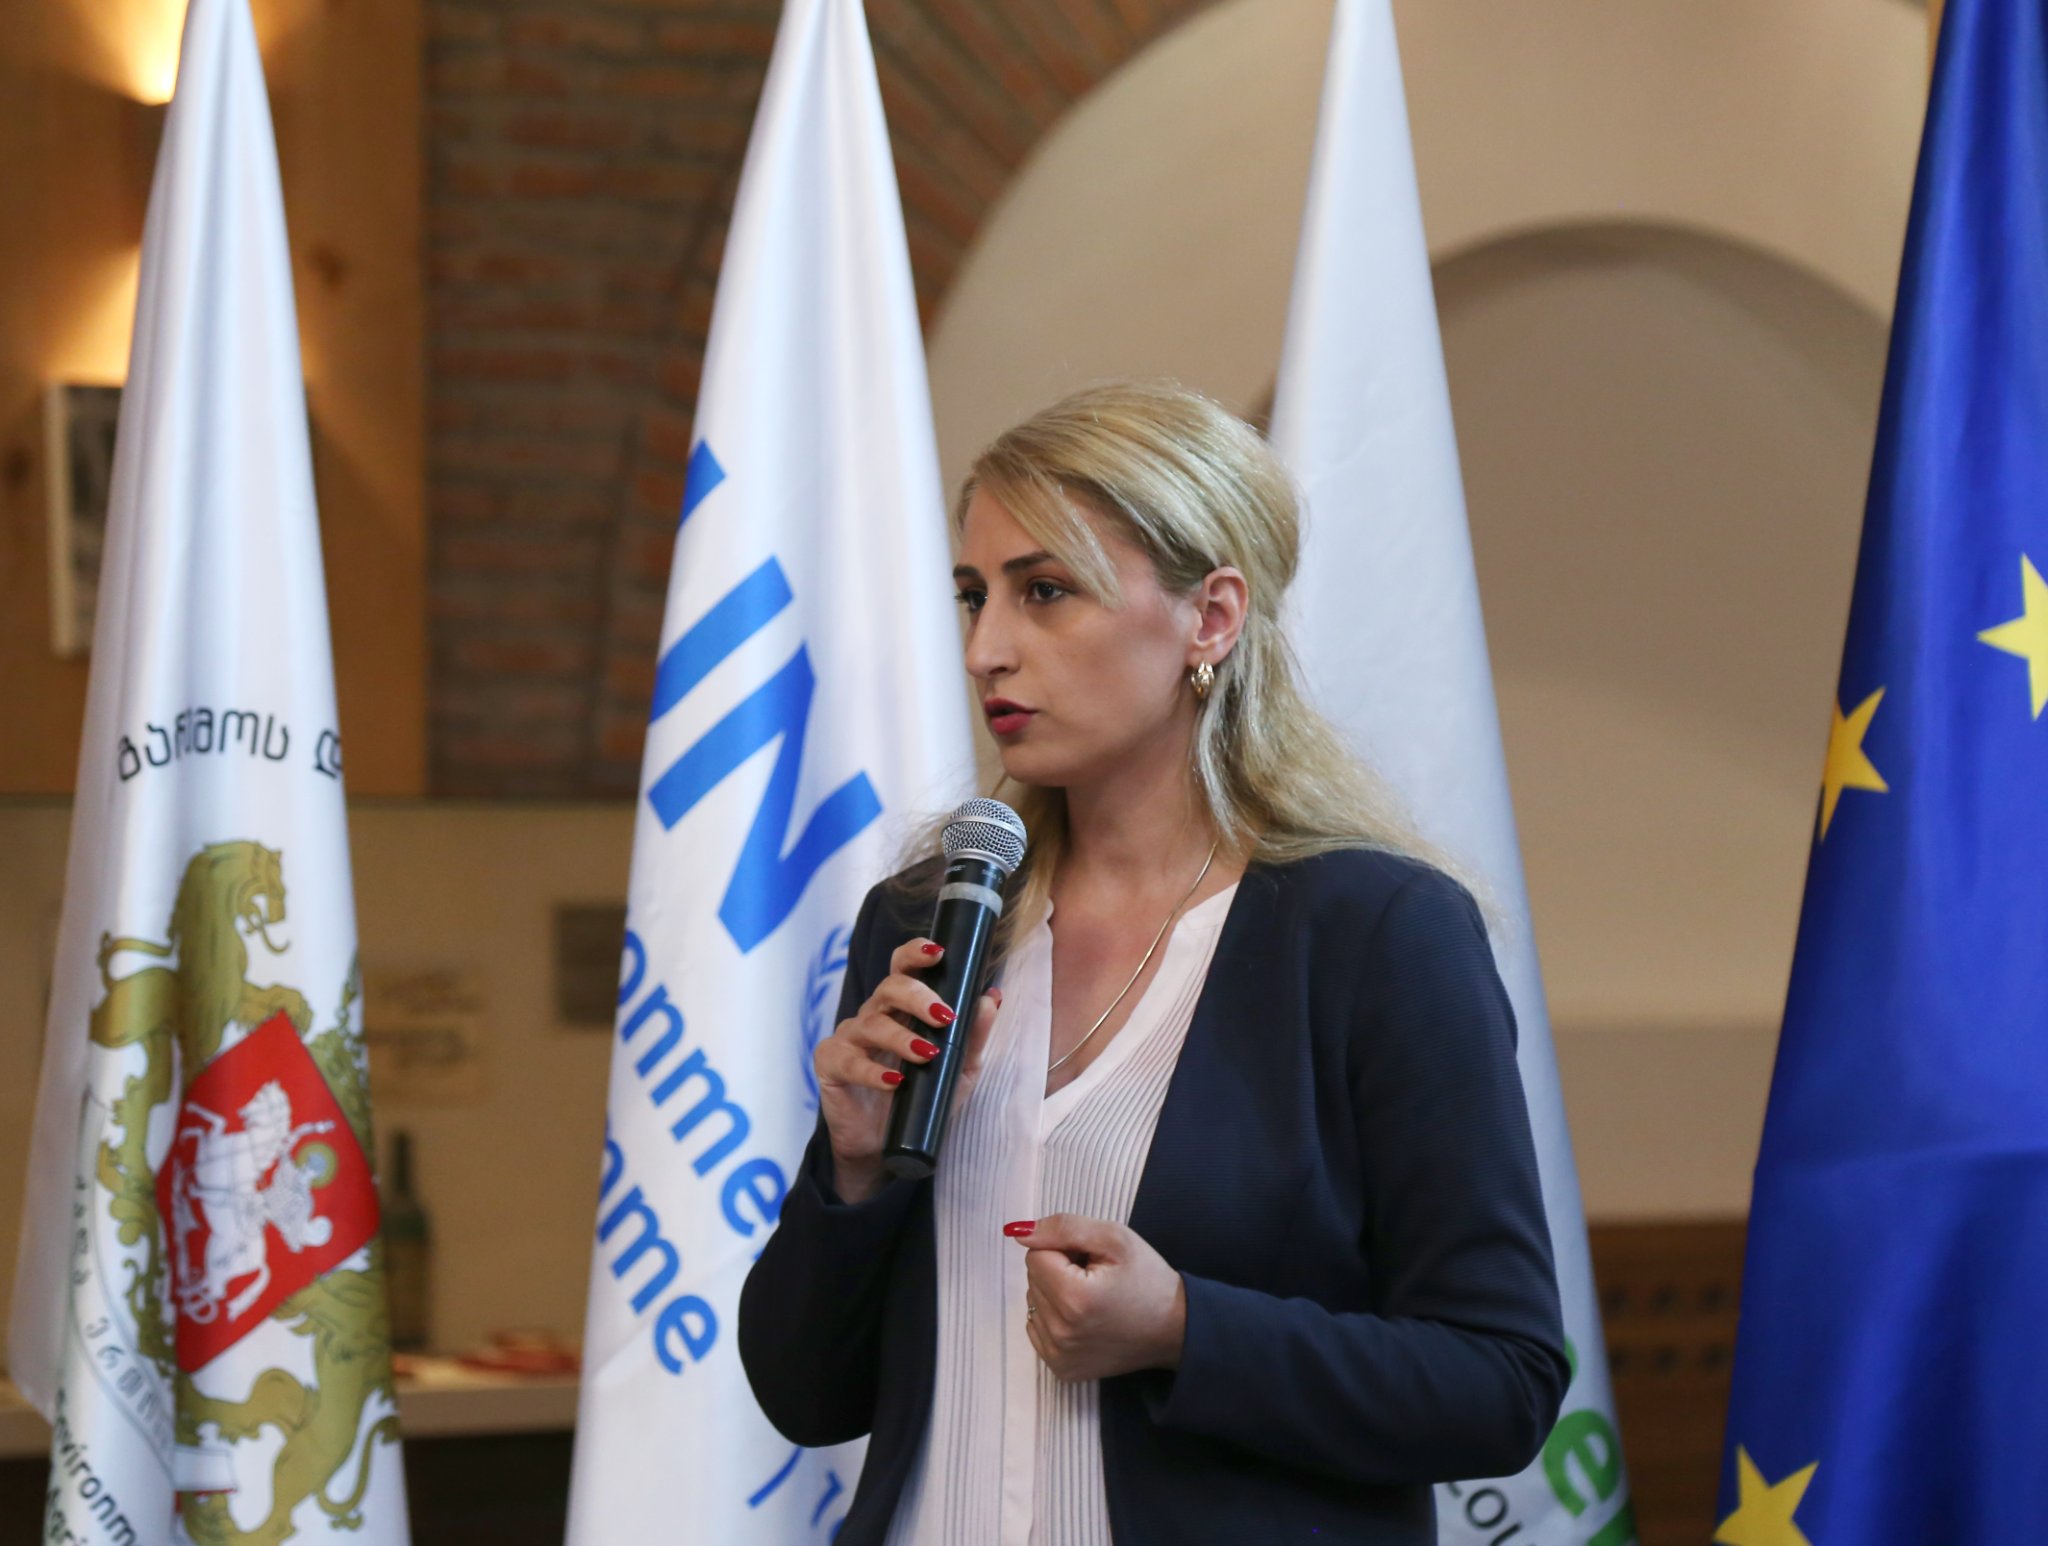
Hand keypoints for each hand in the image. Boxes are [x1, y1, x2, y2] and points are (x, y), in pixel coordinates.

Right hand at [813, 936, 998, 1202]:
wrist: (885, 1147)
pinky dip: (872, 1071)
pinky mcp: (831, 1064)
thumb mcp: (957, 1070)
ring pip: (871, 1023)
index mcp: (901, 1009)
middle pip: (888, 987)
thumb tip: (992, 997)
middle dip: (917, 996)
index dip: (915, 954)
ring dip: (901, 1037)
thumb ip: (973, 1036)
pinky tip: (893, 1081)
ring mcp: (849, 1038)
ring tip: (926, 1054)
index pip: (903, 968)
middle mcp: (873, 1016)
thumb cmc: (921, 1100)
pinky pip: (848, 1060)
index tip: (938, 953)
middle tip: (943, 1016)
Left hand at [1009, 1214, 1187, 1381]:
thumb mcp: (1114, 1238)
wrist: (1174, 1329)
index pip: (1035, 1255)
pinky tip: (1085, 1318)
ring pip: (1033, 1302)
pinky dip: (1056, 1318)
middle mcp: (1061, 1333)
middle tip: (1095, 1277)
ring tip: (1093, 1297)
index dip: (1064, 1249)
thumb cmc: (1148, 1280)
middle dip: (1059, 1270)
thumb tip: (1020, 1233)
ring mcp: (1059, 1356)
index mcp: (1073, 1298)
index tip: (1091, 1260)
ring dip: (1056, 1293)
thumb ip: (1063, 1227)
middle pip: (1033, 1279)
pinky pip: (1037, 1328)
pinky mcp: (1061, 1369)